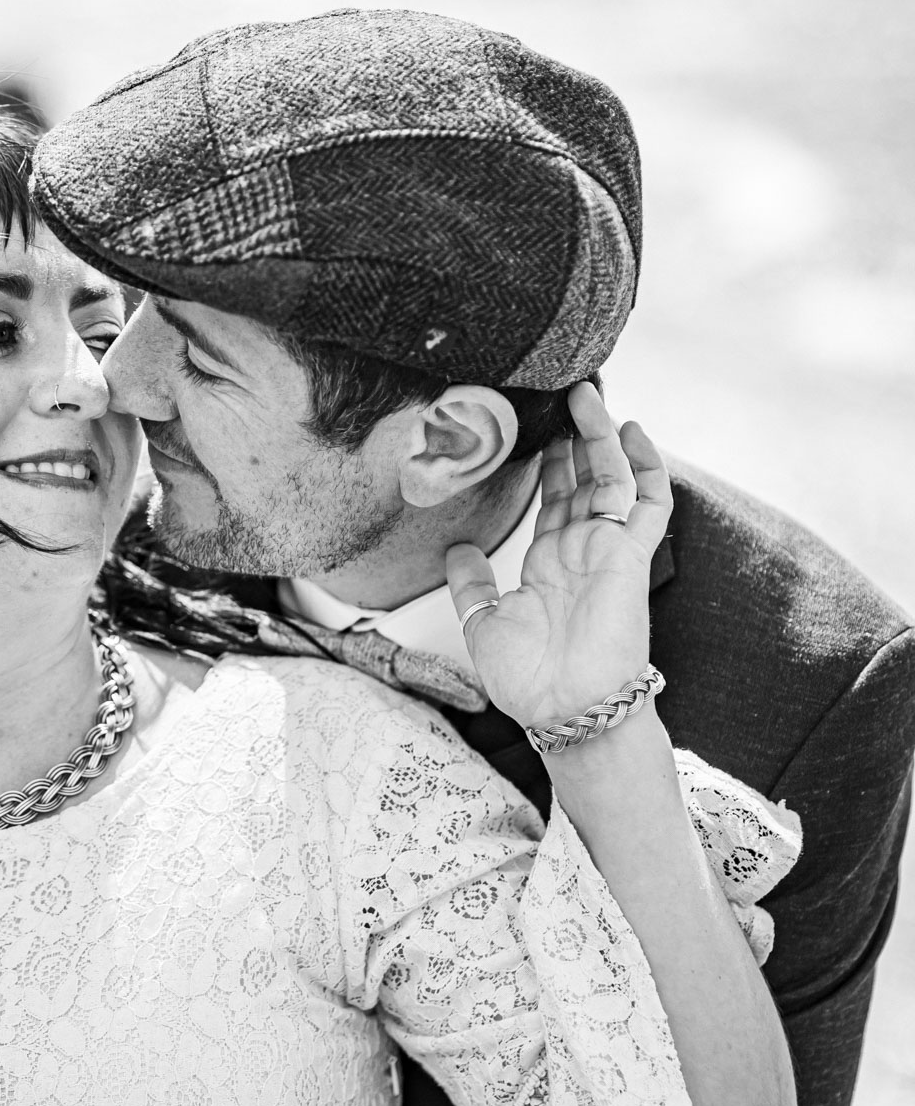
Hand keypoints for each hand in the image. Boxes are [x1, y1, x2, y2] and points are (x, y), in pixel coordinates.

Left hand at [445, 383, 670, 729]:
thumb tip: (456, 548)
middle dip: (577, 438)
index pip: (553, 501)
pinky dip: (646, 468)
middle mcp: (580, 552)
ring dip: (603, 438)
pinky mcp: (630, 557)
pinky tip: (632, 433)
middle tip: (566, 394)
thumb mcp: (482, 621)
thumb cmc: (527, 680)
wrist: (561, 710)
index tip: (538, 427)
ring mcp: (607, 552)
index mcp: (548, 564)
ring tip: (589, 396)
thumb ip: (472, 583)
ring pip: (612, 481)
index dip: (550, 464)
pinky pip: (648, 504)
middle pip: (584, 481)